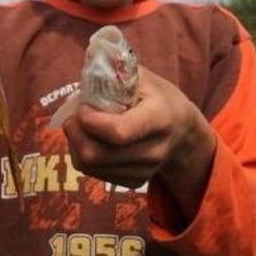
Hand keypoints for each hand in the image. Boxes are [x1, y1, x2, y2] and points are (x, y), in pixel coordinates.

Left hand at [62, 65, 215, 216]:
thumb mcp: (143, 77)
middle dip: (75, 131)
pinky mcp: (133, 181)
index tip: (83, 106)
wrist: (182, 132)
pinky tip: (89, 138)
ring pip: (89, 165)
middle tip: (74, 114)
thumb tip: (84, 74)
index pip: (119, 132)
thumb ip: (115, 73)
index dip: (91, 121)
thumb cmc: (157, 97)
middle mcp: (154, 150)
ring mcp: (144, 170)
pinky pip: (91, 173)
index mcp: (160, 118)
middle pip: (97, 153)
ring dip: (74, 142)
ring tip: (79, 124)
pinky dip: (81, 154)